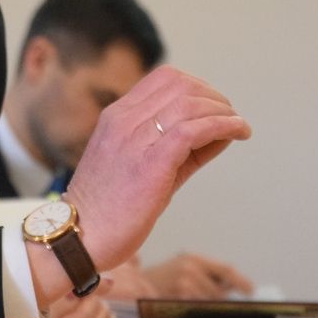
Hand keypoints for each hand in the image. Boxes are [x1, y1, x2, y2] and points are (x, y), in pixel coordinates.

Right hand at [26, 66, 248, 305]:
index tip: (214, 105)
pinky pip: (193, 130)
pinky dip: (223, 125)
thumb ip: (176, 147)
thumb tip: (220, 132)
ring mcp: (135, 140)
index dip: (197, 86)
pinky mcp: (151, 163)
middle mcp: (124, 121)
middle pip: (181, 85)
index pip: (164, 79)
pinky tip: (238, 132)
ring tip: (239, 126)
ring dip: (223, 111)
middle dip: (214, 97)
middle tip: (231, 116)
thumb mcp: (137, 165)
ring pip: (190, 103)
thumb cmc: (108, 209)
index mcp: (116, 117)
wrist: (79, 238)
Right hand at [141, 253, 253, 298]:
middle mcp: (190, 268)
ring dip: (207, 305)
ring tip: (191, 301)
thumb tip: (232, 287)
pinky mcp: (177, 297)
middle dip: (219, 298)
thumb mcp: (185, 268)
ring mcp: (183, 283)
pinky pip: (197, 308)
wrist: (138, 285)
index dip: (240, 281)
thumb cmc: (165, 278)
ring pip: (209, 301)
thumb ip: (207, 275)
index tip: (250, 291)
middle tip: (213, 302)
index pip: (225, 269)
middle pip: (218, 290)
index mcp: (194, 258)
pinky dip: (196, 309)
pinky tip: (186, 305)